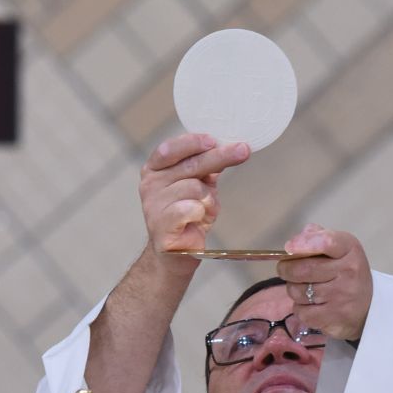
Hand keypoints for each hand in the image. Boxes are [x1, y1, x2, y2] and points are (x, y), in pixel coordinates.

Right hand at [140, 134, 249, 254]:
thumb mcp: (200, 185)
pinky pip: (191, 209)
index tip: (214, 140)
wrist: (176, 252)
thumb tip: (230, 147)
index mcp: (155, 169)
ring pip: (194, 188)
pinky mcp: (161, 225)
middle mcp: (150, 184)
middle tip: (242, 151)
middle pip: (189, 165)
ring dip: (209, 199)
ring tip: (206, 209)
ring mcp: (153, 205)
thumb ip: (207, 167)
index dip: (192, 142)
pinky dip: (202, 213)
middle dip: (219, 157)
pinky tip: (198, 219)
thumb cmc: (187, 215)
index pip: (171, 148)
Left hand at [278, 225, 371, 341]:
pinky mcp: (335, 318)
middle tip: (285, 269)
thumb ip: (317, 238)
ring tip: (302, 287)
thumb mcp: (339, 249)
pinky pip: (301, 312)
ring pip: (298, 291)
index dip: (303, 244)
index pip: (327, 242)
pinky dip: (299, 308)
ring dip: (293, 289)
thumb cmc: (346, 272)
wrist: (368, 307)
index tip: (289, 247)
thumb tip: (295, 242)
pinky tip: (310, 305)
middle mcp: (349, 272)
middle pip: (303, 269)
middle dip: (286, 269)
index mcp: (349, 249)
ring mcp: (342, 296)